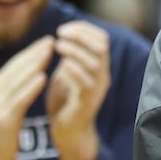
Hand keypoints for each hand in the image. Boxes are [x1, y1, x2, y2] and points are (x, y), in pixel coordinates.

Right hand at [0, 35, 54, 159]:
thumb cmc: (2, 130)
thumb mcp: (7, 104)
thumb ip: (16, 88)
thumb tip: (33, 70)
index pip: (16, 63)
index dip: (32, 50)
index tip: (48, 40)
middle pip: (17, 67)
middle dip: (35, 52)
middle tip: (52, 40)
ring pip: (19, 79)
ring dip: (35, 64)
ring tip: (50, 51)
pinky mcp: (4, 118)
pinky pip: (20, 99)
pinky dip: (31, 87)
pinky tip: (43, 77)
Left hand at [48, 21, 111, 159]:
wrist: (67, 131)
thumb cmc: (65, 100)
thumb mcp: (67, 71)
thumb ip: (70, 55)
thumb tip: (63, 33)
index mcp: (98, 65)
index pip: (101, 38)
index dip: (83, 29)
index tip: (63, 28)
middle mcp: (102, 75)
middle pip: (102, 45)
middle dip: (81, 35)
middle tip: (60, 33)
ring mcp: (97, 88)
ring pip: (96, 62)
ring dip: (76, 50)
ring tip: (58, 45)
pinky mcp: (88, 102)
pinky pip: (87, 82)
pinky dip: (75, 70)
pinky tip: (62, 65)